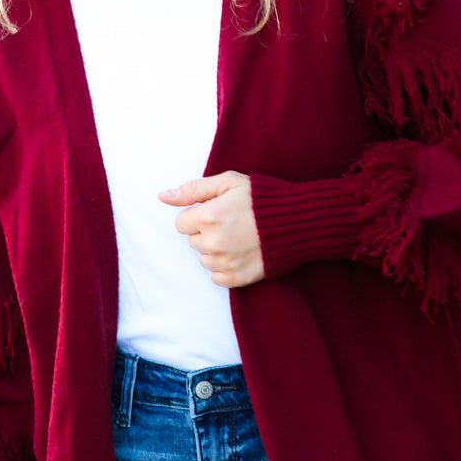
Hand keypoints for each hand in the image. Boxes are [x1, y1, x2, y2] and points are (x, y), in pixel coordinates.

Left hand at [158, 171, 264, 287]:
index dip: (197, 216)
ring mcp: (225, 262)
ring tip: (238, 238)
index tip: (217, 212)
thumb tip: (162, 196)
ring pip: (204, 259)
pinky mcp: (237, 278)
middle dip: (206, 232)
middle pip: (192, 241)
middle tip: (231, 223)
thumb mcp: (228, 182)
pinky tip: (240, 253)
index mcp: (208, 217)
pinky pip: (216, 277)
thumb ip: (193, 189)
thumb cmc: (263, 198)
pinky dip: (225, 267)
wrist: (298, 222)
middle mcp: (213, 242)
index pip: (181, 223)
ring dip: (215, 250)